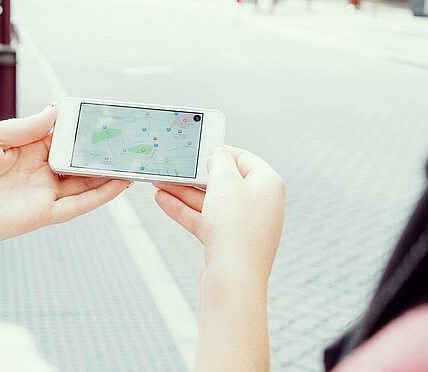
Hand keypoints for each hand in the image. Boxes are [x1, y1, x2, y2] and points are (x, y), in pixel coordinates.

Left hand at [0, 104, 130, 250]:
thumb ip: (28, 126)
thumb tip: (57, 110)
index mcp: (26, 147)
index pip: (64, 135)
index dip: (84, 127)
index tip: (107, 116)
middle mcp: (39, 170)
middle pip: (80, 158)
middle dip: (104, 149)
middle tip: (131, 137)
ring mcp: (43, 192)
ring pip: (85, 182)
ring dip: (109, 172)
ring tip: (135, 160)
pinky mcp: (42, 214)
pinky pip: (78, 205)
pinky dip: (100, 196)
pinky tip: (120, 184)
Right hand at [153, 146, 284, 277]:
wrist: (233, 279)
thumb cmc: (236, 226)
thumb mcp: (225, 182)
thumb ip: (220, 162)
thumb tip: (218, 154)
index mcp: (268, 184)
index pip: (244, 158)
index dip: (220, 151)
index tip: (199, 148)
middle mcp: (260, 204)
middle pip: (224, 181)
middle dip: (195, 175)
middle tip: (174, 167)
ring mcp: (243, 225)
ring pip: (210, 201)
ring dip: (184, 192)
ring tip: (159, 183)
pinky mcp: (227, 242)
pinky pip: (204, 220)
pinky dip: (184, 210)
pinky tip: (162, 200)